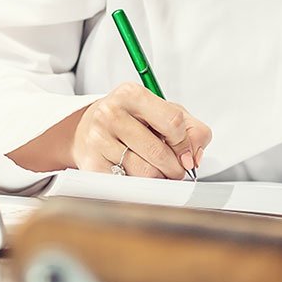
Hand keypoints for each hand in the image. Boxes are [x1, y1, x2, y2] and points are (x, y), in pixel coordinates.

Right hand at [72, 83, 211, 178]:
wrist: (87, 130)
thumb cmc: (131, 121)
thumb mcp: (163, 112)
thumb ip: (191, 129)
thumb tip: (193, 157)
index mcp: (131, 94)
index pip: (173, 122)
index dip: (185, 143)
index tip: (185, 153)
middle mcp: (110, 114)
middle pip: (159, 152)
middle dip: (174, 167)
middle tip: (173, 169)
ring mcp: (98, 140)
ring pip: (146, 173)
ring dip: (158, 178)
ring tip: (153, 170)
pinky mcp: (92, 165)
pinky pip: (130, 186)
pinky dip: (140, 186)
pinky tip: (135, 174)